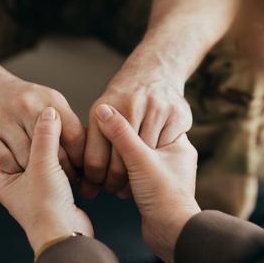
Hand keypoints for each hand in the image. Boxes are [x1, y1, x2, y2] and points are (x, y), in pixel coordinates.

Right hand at [0, 74, 85, 177]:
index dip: (80, 159)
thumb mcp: (48, 103)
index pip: (75, 137)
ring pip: (28, 160)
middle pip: (53, 152)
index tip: (81, 171)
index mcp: (50, 100)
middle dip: (61, 170)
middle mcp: (27, 107)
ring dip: (35, 172)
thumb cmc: (20, 101)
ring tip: (40, 176)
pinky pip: (5, 162)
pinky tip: (17, 169)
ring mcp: (4, 120)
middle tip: (63, 179)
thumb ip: (66, 124)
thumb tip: (89, 152)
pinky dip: (13, 169)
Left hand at [0, 107, 92, 254]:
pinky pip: (62, 175)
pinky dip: (69, 166)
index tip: (35, 116)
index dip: (23, 132)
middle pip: (31, 155)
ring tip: (68, 139)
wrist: (65, 236)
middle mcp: (21, 189)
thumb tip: (49, 112)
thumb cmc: (46, 207)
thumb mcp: (43, 165)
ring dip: (59, 154)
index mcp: (7, 182)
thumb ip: (45, 137)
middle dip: (44, 142)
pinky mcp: (59, 198)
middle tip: (54, 123)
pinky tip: (77, 157)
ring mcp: (40, 194)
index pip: (11, 148)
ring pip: (48, 165)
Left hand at [83, 70, 191, 197]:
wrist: (155, 71)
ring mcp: (157, 109)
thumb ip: (93, 144)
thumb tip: (85, 187)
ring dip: (138, 177)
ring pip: (145, 159)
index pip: (96, 160)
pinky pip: (166, 149)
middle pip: (121, 164)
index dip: (95, 180)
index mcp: (103, 108)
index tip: (95, 187)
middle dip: (115, 183)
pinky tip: (152, 167)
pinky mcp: (178, 114)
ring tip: (131, 184)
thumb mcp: (101, 113)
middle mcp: (130, 106)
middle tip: (113, 190)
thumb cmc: (124, 99)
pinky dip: (159, 162)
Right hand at [94, 103, 199, 262]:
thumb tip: (103, 110)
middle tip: (99, 141)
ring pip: (134, 160)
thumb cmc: (164, 196)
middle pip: (140, 141)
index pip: (149, 123)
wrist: (172, 234)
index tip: (105, 119)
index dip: (126, 121)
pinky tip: (108, 178)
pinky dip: (120, 176)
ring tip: (101, 164)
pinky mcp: (152, 190)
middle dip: (119, 145)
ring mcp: (163, 175)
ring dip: (117, 163)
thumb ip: (121, 134)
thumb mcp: (140, 159)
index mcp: (178, 144)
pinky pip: (132, 175)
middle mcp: (173, 157)